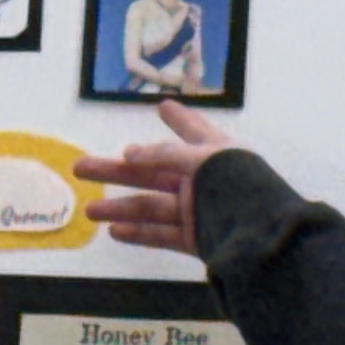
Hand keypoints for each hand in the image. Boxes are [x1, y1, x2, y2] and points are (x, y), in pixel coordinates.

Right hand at [70, 100, 241, 258]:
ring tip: (89, 210)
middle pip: (151, 171)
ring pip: (150, 206)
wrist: (264, 234)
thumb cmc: (239, 186)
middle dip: (116, 169)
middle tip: (80, 166)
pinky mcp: (195, 238)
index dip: (179, 119)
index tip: (164, 106)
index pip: (192, 130)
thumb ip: (164, 155)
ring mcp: (197, 210)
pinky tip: (115, 232)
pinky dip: (139, 234)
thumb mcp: (203, 158)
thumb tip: (128, 154)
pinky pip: (162, 235)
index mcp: (213, 153)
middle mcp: (202, 180)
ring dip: (119, 208)